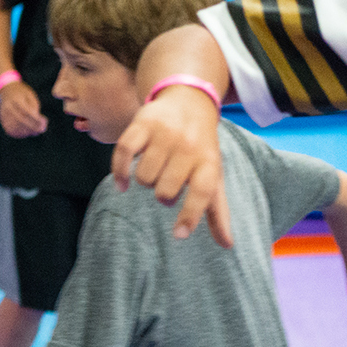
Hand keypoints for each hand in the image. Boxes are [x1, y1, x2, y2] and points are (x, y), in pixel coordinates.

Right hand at [0, 80, 47, 137]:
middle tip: (43, 129)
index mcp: (15, 99)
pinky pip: (12, 132)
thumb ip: (34, 107)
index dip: (37, 119)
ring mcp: (3, 115)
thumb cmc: (22, 93)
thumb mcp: (30, 96)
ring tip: (37, 131)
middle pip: (21, 121)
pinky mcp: (3, 121)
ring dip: (28, 132)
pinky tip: (29, 132)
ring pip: (17, 128)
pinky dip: (22, 134)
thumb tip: (38, 123)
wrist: (6, 90)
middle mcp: (7, 108)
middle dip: (34, 127)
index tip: (45, 121)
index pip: (27, 112)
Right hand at [111, 85, 231, 247]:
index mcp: (209, 162)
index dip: (190, 215)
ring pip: (144, 176)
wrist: (189, 101)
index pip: (202, 194)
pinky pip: (123, 153)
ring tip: (154, 172)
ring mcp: (164, 134)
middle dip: (163, 196)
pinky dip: (119, 172)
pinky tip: (123, 183)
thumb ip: (217, 211)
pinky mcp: (142, 123)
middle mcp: (188, 147)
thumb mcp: (213, 175)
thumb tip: (227, 245)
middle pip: (165, 191)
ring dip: (144, 182)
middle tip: (168, 185)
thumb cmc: (201, 147)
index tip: (179, 235)